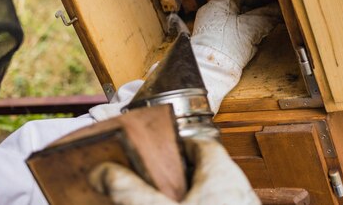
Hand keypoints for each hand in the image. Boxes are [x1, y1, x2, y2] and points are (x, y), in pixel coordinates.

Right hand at [92, 138, 259, 204]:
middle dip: (176, 177)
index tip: (154, 152)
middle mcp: (238, 192)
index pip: (200, 144)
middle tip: (150, 185)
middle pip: (204, 171)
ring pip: (209, 196)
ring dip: (184, 200)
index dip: (176, 145)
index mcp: (223, 176)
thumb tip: (104, 172)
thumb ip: (131, 191)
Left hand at [190, 0, 281, 111]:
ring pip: (235, 22)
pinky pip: (229, 36)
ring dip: (249, 28)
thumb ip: (267, 16)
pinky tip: (247, 48)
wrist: (210, 72)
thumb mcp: (252, 27)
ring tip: (257, 37)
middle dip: (254, 15)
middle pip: (239, 7)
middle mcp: (211, 14)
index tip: (268, 7)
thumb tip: (278, 9)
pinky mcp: (211, 44)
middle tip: (266, 22)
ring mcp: (209, 29)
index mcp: (219, 3)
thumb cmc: (226, 46)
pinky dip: (240, 39)